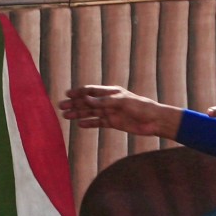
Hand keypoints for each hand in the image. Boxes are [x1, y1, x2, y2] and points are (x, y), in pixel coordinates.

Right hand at [59, 85, 181, 136]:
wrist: (153, 121)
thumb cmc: (141, 107)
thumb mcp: (122, 102)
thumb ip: (104, 102)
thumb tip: (87, 100)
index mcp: (111, 92)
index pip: (91, 91)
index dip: (79, 92)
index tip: (67, 94)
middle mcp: (108, 102)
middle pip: (88, 102)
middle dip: (74, 104)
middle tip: (61, 106)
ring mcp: (110, 112)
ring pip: (90, 113)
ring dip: (78, 114)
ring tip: (66, 116)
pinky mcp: (113, 123)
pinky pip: (98, 123)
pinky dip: (89, 123)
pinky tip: (79, 124)